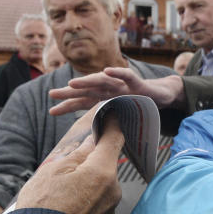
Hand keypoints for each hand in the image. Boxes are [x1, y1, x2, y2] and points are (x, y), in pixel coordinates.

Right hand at [16, 106, 124, 213]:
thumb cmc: (43, 205)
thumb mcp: (54, 169)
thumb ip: (78, 152)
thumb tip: (92, 139)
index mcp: (102, 171)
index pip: (115, 138)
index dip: (111, 124)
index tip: (107, 115)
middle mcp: (113, 188)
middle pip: (109, 160)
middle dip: (95, 153)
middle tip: (75, 151)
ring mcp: (111, 204)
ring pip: (104, 178)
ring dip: (91, 173)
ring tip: (66, 180)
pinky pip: (101, 195)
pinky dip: (90, 190)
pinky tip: (71, 194)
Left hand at [48, 67, 184, 115]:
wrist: (160, 95)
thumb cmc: (139, 106)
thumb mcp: (121, 117)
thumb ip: (109, 124)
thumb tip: (95, 143)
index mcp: (105, 98)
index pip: (83, 102)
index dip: (68, 106)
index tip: (52, 111)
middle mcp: (110, 89)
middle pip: (86, 89)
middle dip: (69, 91)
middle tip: (53, 94)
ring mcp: (122, 85)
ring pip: (102, 81)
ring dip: (87, 81)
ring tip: (72, 83)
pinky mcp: (137, 82)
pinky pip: (126, 76)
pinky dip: (117, 73)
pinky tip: (107, 71)